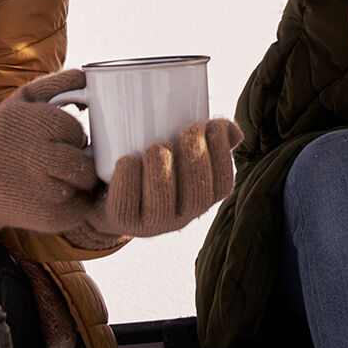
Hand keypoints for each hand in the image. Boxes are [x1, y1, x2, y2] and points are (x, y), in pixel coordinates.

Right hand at [0, 68, 99, 237]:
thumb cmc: (4, 134)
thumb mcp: (22, 99)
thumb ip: (57, 83)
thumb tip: (90, 74)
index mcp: (29, 124)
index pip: (75, 130)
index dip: (74, 136)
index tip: (63, 140)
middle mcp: (34, 157)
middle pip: (82, 160)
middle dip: (81, 159)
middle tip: (65, 161)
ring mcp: (39, 190)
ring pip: (83, 184)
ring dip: (80, 181)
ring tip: (60, 178)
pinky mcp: (45, 217)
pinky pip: (79, 209)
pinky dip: (76, 203)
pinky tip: (57, 197)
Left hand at [84, 118, 241, 237]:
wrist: (113, 184)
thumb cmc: (156, 160)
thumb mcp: (185, 150)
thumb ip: (211, 138)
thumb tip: (234, 132)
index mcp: (203, 196)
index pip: (223, 183)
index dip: (219, 153)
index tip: (207, 124)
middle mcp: (182, 216)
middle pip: (196, 192)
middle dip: (193, 154)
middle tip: (184, 130)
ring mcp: (152, 222)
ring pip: (162, 200)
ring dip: (161, 166)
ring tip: (155, 146)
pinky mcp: (124, 221)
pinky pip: (126, 205)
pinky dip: (128, 178)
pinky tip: (128, 160)